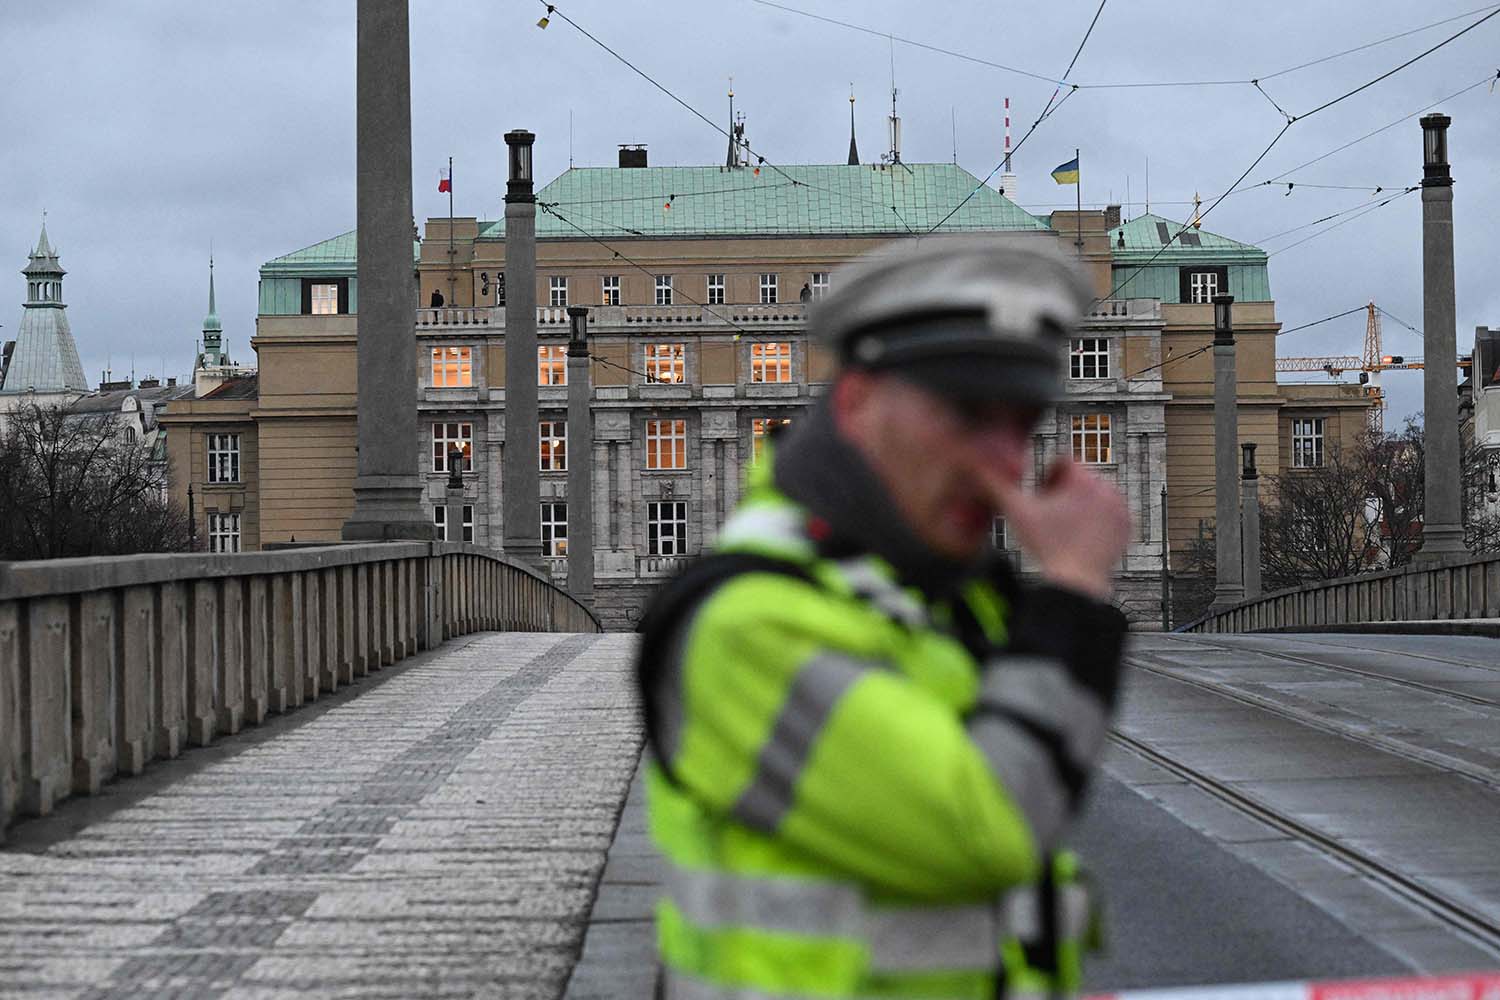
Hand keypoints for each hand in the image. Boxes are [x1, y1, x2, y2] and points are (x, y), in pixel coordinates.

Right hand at [987, 458, 1129, 600]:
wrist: (1076, 581)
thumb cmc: (1047, 547)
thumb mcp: (1016, 512)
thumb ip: (996, 483)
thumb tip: (977, 465)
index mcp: (1084, 480)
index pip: (1064, 461)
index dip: (1047, 478)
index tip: (1042, 498)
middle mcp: (1108, 488)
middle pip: (1080, 478)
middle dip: (1065, 492)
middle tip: (1051, 516)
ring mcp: (1120, 508)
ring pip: (1095, 494)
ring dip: (1080, 504)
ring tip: (1065, 527)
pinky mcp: (1126, 525)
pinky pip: (1108, 511)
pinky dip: (1096, 519)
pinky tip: (1081, 535)